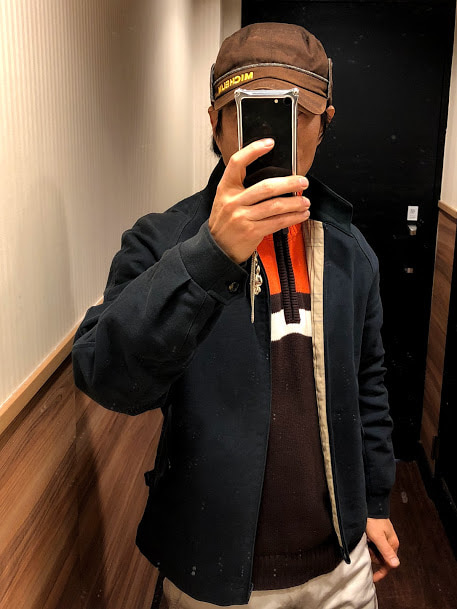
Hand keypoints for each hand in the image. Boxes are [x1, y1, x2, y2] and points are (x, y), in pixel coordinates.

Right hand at [208, 138, 310, 263]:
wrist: (217, 249)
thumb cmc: (225, 224)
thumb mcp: (226, 201)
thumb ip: (242, 189)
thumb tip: (273, 179)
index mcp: (225, 189)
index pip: (238, 163)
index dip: (253, 150)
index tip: (269, 143)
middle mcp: (233, 202)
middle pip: (266, 186)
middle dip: (289, 183)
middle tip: (302, 181)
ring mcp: (242, 217)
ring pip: (275, 206)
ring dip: (294, 203)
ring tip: (305, 201)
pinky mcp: (251, 231)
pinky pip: (277, 222)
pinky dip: (292, 218)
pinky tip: (300, 215)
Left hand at [366, 518, 399, 582]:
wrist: (370, 505)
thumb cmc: (373, 520)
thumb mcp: (378, 537)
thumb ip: (386, 551)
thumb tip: (396, 565)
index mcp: (393, 544)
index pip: (388, 564)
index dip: (381, 573)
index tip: (372, 578)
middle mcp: (390, 543)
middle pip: (381, 559)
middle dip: (372, 556)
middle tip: (366, 546)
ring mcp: (384, 539)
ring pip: (376, 552)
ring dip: (369, 549)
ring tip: (366, 539)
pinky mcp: (379, 536)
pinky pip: (373, 546)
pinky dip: (368, 544)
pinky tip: (366, 538)